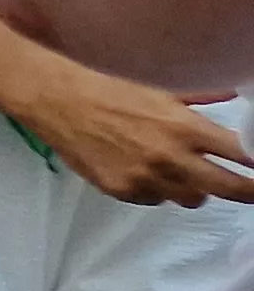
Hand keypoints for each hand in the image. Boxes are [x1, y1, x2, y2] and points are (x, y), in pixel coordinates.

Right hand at [15, 71, 253, 207]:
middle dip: (248, 191)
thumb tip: (234, 98)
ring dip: (194, 188)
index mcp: (185, 127)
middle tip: (253, 192)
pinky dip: (156, 189)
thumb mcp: (161, 92)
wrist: (57, 101)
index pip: (240, 154)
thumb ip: (201, 101)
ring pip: (192, 199)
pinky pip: (156, 200)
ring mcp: (147, 179)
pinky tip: (142, 170)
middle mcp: (171, 157)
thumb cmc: (109, 90)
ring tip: (180, 172)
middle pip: (228, 188)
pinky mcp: (123, 191)